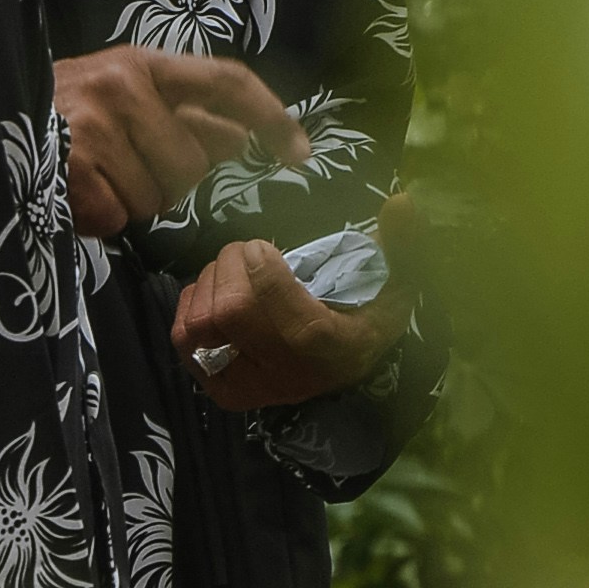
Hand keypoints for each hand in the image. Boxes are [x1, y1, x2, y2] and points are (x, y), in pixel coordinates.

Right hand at [55, 47, 309, 237]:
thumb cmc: (53, 117)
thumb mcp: (117, 99)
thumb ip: (174, 116)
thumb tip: (237, 142)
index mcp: (145, 63)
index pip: (228, 82)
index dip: (271, 118)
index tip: (301, 155)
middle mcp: (124, 81)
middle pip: (194, 164)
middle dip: (167, 185)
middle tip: (121, 174)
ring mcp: (95, 119)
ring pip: (155, 197)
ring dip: (127, 204)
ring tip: (89, 180)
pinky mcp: (68, 159)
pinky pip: (112, 215)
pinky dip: (95, 219)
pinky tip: (70, 196)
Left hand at [170, 214, 413, 412]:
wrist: (344, 368)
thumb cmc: (370, 315)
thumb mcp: (400, 281)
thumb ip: (404, 242)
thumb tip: (402, 200)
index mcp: (330, 349)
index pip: (283, 316)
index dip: (264, 271)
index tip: (262, 245)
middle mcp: (285, 375)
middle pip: (231, 313)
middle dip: (230, 265)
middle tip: (246, 249)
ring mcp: (248, 386)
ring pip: (201, 324)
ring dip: (210, 282)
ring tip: (233, 269)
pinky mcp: (219, 388)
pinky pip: (184, 339)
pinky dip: (192, 302)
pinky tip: (216, 291)